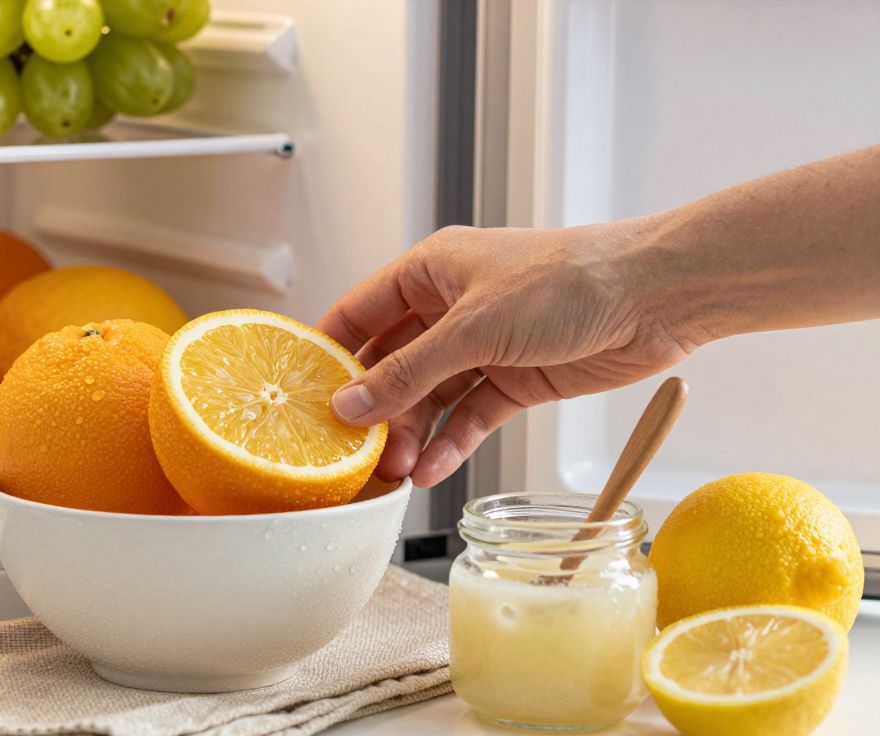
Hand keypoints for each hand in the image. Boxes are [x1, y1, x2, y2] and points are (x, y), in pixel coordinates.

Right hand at [317, 219, 696, 486]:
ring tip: (393, 472)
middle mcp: (450, 308)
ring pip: (429, 397)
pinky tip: (432, 470)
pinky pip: (468, 417)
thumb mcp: (474, 328)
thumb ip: (408, 372)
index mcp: (430, 271)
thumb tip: (349, 406)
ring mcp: (483, 346)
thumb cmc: (568, 282)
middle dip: (373, 409)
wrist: (657, 296)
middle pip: (391, 364)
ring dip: (410, 434)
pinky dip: (450, 444)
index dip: (329, 354)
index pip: (360, 313)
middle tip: (353, 453)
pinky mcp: (515, 380)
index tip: (300, 398)